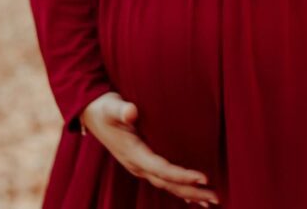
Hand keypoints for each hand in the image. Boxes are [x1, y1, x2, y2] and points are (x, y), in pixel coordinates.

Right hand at [80, 92, 218, 206]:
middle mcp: (137, 165)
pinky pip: (163, 180)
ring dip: (188, 194)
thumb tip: (131, 111)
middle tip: (216, 196)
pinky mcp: (142, 163)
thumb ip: (122, 109)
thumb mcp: (111, 106)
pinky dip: (179, 188)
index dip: (182, 175)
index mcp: (133, 153)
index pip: (161, 169)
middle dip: (192, 191)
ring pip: (167, 185)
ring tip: (210, 201)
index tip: (203, 177)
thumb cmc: (105, 108)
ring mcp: (139, 166)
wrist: (90, 113)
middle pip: (168, 183)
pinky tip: (192, 197)